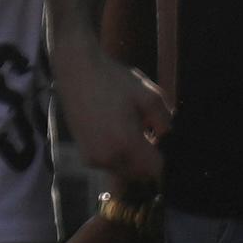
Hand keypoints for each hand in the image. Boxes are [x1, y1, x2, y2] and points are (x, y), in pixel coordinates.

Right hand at [50, 32, 172, 181]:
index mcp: (126, 145)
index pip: (155, 169)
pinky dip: (115, 154)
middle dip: (146, 159)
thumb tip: (166, 137)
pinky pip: (109, 163)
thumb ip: (164, 121)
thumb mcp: (149, 95)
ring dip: (131, 158)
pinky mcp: (83, 153)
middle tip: (144, 132)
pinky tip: (112, 130)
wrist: (76, 68)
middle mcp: (108, 158)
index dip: (161, 155)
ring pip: (124, 170)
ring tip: (126, 129)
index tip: (157, 138)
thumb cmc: (113, 79)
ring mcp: (93, 157)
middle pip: (140, 174)